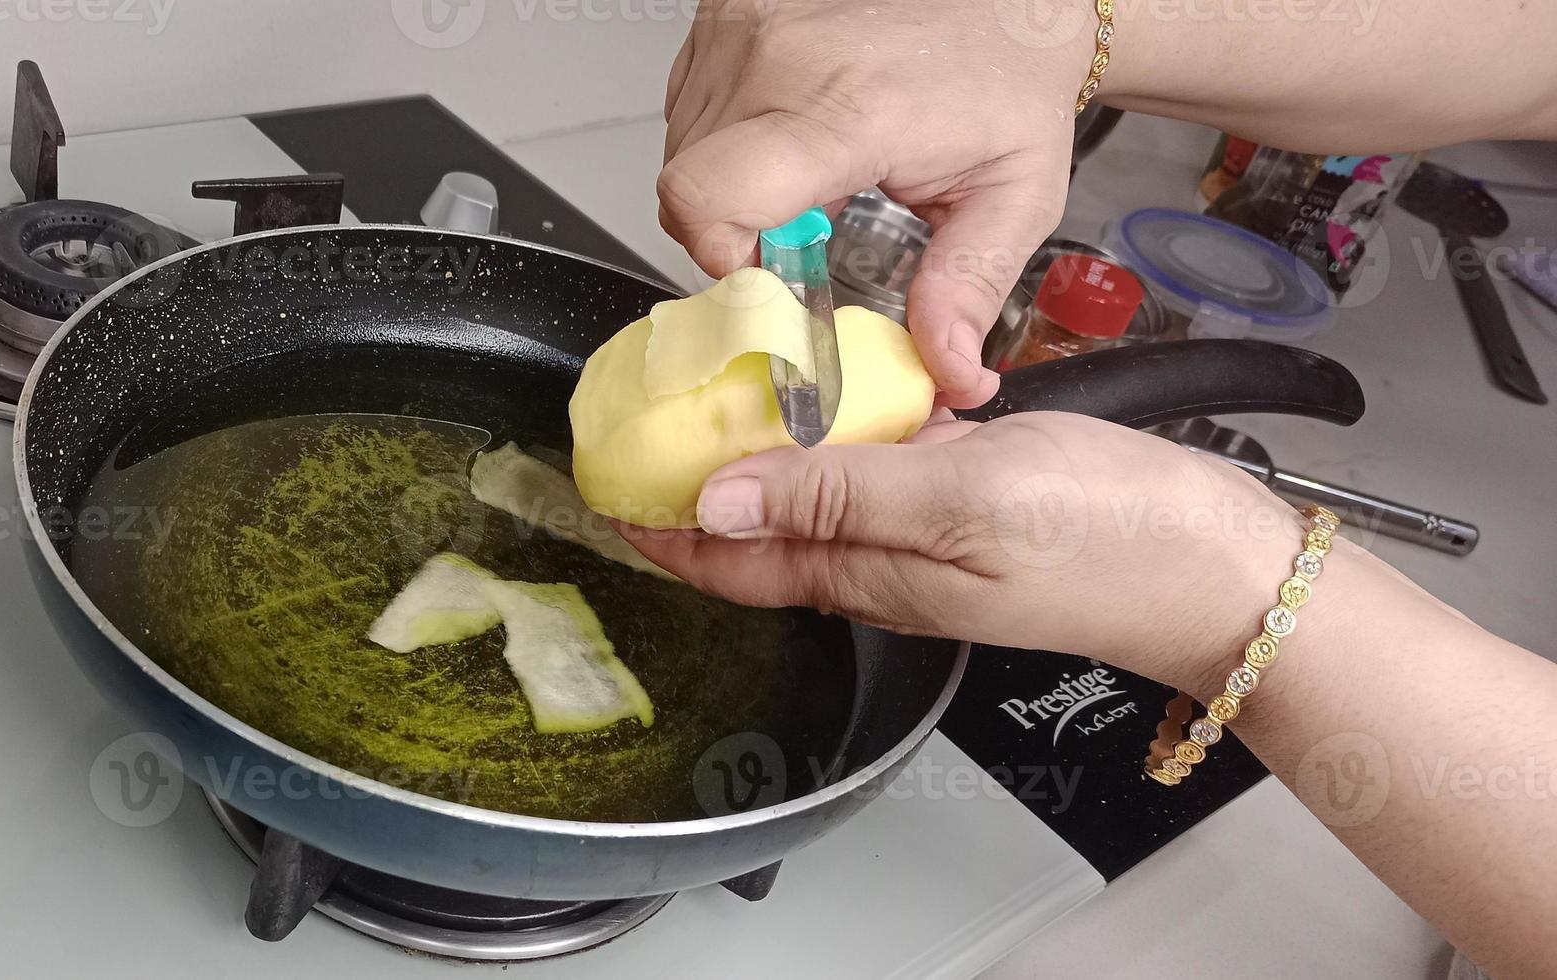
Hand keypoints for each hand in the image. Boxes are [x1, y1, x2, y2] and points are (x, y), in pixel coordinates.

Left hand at [619, 413, 1308, 689]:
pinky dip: (836, 434)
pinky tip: (833, 391)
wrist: (1223, 564)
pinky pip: (875, 471)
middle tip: (641, 431)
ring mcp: (924, 536)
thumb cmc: (1106, 541)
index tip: (597, 487)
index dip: (653, 529)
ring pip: (811, 498)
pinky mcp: (968, 503)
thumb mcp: (955, 502)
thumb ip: (833, 497)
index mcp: (864, 574)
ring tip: (710, 403)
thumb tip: (715, 501)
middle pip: (755, 535)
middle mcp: (880, 565)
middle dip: (688, 494)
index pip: (724, 562)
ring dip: (755, 460)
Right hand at [659, 0, 1095, 407]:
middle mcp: (780, 60)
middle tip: (809, 230)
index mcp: (849, 111)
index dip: (719, 260)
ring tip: (810, 173)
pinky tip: (791, 130)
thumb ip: (969, 288)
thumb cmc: (1008, 74)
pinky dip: (727, 135)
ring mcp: (744, 28)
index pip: (710, 198)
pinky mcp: (726, 12)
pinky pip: (688, 103)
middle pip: (689, 188)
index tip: (767, 280)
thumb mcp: (1014, 194)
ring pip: (682, 148)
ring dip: (732, 182)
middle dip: (738, 231)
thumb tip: (946, 373)